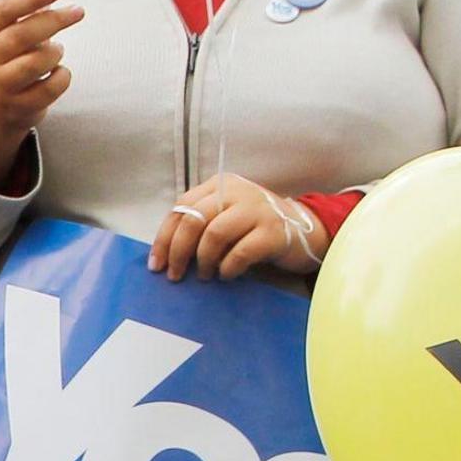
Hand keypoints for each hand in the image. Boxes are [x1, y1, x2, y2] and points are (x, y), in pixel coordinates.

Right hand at [0, 0, 79, 189]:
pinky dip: (62, 77)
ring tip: (57, 50)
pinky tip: (59, 72)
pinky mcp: (19, 105)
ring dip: (55, 52)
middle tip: (77, 11)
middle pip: (21, 35)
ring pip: (35, 62)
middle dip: (54, 20)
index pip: (3, 11)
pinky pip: (50, 88)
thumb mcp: (5, 32)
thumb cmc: (8, 57)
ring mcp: (1, 84)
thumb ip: (25, 14)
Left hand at [149, 173, 321, 280]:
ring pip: (214, 234)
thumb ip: (200, 225)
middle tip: (175, 275)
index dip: (164, 238)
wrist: (304, 230)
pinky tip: (226, 275)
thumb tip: (165, 255)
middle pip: (193, 220)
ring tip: (205, 275)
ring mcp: (257, 209)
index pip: (182, 207)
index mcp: (220, 185)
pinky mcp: (274, 230)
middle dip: (177, 251)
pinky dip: (227, 267)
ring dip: (203, 260)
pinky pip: (240, 252)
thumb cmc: (254, 228)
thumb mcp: (226, 217)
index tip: (156, 265)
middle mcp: (237, 191)